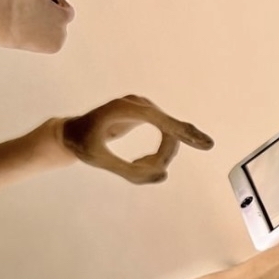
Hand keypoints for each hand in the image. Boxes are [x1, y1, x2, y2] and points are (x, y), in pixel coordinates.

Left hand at [57, 95, 213, 183]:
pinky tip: (142, 162)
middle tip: (147, 172)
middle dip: (162, 156)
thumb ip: (129, 172)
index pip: (160, 120)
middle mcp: (137, 103)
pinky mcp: (147, 114)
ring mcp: (144, 107)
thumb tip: (164, 175)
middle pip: (168, 130)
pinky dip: (159, 153)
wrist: (72, 132)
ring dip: (159, 157)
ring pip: (169, 134)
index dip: (183, 132)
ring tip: (138, 168)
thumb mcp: (100, 161)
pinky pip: (166, 133)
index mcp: (123, 109)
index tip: (205, 144)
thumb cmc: (82, 145)